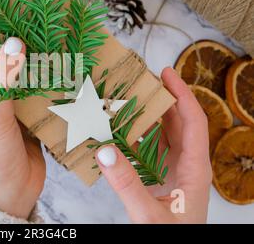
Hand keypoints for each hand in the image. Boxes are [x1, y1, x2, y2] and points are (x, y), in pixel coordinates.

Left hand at [0, 38, 45, 218]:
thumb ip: (3, 79)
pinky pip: (36, 97)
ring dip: (32, 67)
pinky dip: (47, 86)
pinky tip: (61, 72)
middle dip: (11, 50)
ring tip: (50, 43)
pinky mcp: (28, 120)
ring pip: (19, 81)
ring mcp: (9, 110)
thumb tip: (13, 42)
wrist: (11, 194)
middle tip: (29, 25)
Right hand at [95, 67, 211, 223]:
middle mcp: (187, 165)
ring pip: (164, 134)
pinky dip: (137, 135)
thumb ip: (127, 185)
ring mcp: (174, 171)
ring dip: (149, 116)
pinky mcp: (160, 178)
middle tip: (140, 80)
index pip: (193, 121)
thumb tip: (104, 151)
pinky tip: (120, 130)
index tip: (166, 73)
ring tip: (128, 98)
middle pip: (179, 122)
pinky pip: (151, 149)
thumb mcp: (148, 215)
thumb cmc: (170, 237)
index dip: (182, 94)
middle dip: (162, 98)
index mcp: (195, 169)